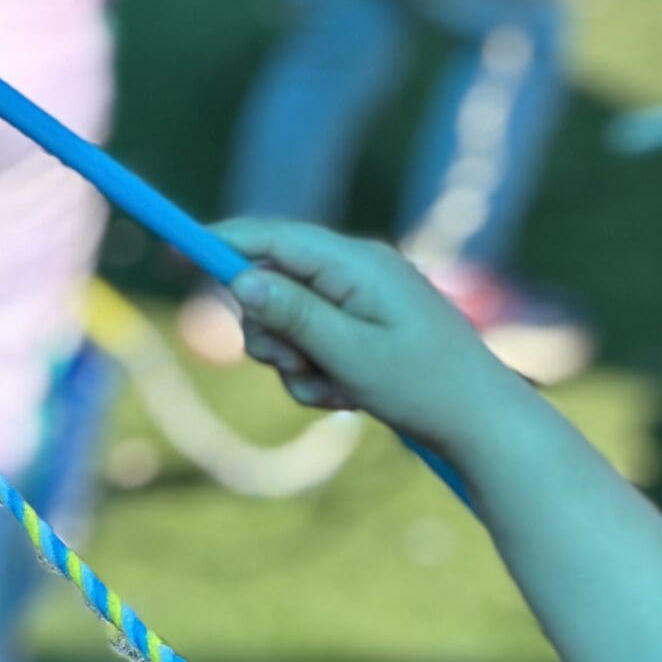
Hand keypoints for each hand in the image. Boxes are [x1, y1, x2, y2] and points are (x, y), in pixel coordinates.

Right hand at [213, 219, 495, 452]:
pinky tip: (350, 399)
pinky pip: (315, 348)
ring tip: (339, 392)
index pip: (273, 238)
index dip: (222, 244)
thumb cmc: (426, 387)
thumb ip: (296, 315)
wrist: (483, 423)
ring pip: (289, 325)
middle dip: (272, 333)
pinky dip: (320, 377)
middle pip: (272, 284)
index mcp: (356, 264)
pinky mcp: (363, 332)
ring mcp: (360, 303)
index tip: (178, 253)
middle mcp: (356, 273)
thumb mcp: (352, 355)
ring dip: (298, 365)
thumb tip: (243, 279)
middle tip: (301, 369)